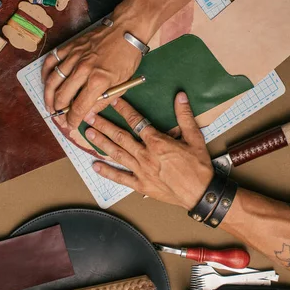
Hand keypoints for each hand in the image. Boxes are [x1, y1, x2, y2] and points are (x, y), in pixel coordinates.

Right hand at [41, 21, 141, 128]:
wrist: (125, 29)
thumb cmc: (126, 58)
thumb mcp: (122, 84)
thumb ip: (103, 101)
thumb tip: (88, 116)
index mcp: (98, 81)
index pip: (79, 107)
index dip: (73, 120)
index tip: (70, 126)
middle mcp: (83, 69)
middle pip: (63, 96)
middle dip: (59, 111)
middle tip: (59, 119)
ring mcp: (74, 57)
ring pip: (53, 81)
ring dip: (49, 97)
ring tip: (50, 107)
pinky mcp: (69, 47)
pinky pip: (51, 62)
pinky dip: (46, 74)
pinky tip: (46, 84)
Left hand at [84, 92, 213, 209]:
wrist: (201, 193)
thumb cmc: (198, 167)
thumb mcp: (195, 138)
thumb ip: (185, 116)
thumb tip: (180, 97)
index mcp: (157, 142)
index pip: (136, 122)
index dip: (124, 110)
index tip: (114, 102)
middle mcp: (145, 155)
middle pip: (120, 137)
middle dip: (104, 125)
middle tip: (89, 116)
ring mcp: (141, 171)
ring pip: (117, 154)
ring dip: (101, 143)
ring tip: (88, 134)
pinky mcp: (141, 185)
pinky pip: (121, 178)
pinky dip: (107, 172)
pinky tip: (95, 166)